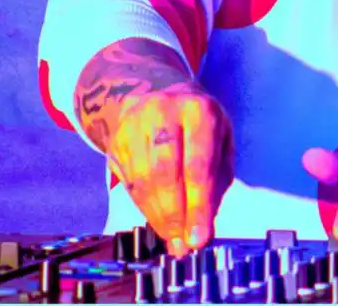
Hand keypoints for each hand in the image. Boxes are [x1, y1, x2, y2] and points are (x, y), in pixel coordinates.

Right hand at [106, 81, 233, 256]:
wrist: (157, 93)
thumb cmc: (199, 123)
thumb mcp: (221, 139)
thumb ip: (218, 179)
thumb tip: (204, 226)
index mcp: (199, 109)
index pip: (198, 164)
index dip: (198, 205)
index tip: (200, 237)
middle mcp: (164, 112)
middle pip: (165, 173)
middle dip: (175, 214)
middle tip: (183, 243)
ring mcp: (134, 125)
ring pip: (143, 181)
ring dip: (158, 217)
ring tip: (173, 236)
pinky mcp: (116, 140)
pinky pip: (128, 183)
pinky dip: (144, 207)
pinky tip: (157, 219)